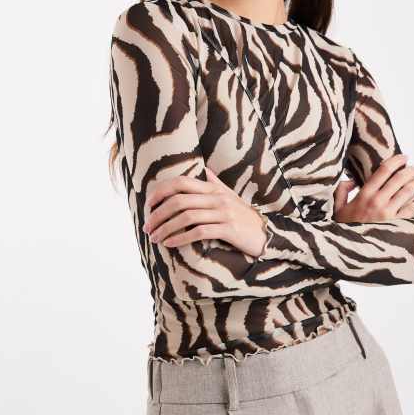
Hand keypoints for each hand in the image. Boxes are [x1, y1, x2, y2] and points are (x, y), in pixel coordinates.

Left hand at [142, 167, 267, 257]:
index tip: (148, 205)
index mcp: (213, 188)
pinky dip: (181, 238)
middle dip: (158, 214)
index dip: (160, 191)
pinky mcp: (229, 229)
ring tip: (155, 238)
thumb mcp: (230, 196)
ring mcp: (223, 213)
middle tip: (147, 227)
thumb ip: (215, 183)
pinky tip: (170, 244)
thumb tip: (205, 170)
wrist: (266, 234)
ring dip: (166, 228)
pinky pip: (200, 232)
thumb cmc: (243, 216)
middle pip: (179, 200)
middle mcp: (217, 198)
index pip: (181, 182)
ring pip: (187, 217)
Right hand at [334, 153, 413, 221]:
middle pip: (399, 179)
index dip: (396, 161)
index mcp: (364, 194)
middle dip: (410, 171)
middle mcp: (378, 202)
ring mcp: (388, 214)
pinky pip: (413, 210)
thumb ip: (341, 190)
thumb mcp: (337, 207)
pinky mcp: (396, 225)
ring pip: (408, 192)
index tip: (404, 157)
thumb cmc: (343, 228)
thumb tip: (351, 181)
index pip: (384, 171)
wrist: (348, 250)